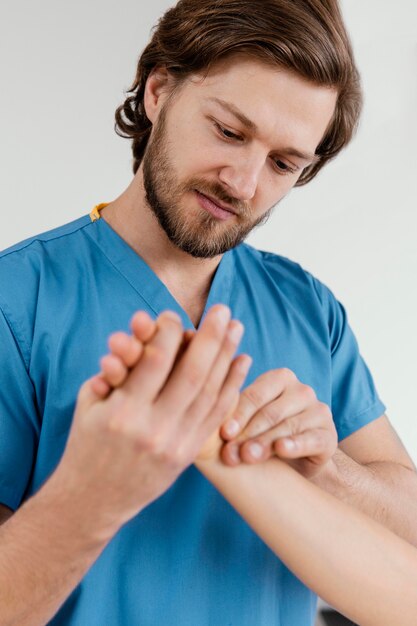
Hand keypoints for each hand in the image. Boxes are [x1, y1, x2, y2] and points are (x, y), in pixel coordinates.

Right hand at [53, 305, 248, 536]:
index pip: (156, 360)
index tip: (174, 315)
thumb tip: (142, 334)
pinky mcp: (188, 455)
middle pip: (193, 373)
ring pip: (210, 393)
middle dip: (211, 337)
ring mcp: (176, 444)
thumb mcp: (90, 403)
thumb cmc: (87, 443)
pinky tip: (241, 362)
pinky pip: (215, 415)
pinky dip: (231, 386)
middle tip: (223, 310)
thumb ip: (116, 368)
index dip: (168, 332)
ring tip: (238, 329)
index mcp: (123, 412)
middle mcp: (154, 429)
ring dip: (227, 356)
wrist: (92, 501)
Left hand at [219, 368, 337, 477]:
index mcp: (280, 378)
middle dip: (247, 433)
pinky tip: (281, 449)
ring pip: (287, 426)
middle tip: (231, 452)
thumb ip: (235, 419)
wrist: (296, 464)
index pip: (255, 394)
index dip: (238, 414)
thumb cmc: (264, 435)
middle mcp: (302, 390)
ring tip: (248, 456)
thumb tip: (208, 427)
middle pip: (270, 412)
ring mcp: (319, 411)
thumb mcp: (249, 423)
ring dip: (265, 443)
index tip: (223, 433)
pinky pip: (311, 439)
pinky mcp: (329, 435)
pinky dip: (295, 444)